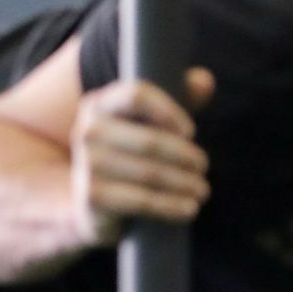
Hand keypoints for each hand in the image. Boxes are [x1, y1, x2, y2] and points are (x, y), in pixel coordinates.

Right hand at [70, 67, 214, 244]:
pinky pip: (142, 201)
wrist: (89, 203)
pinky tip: (190, 209)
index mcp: (99, 104)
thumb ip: (178, 97)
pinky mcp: (93, 198)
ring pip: (150, 173)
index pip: (137, 95)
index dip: (168, 111)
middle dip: (185, 156)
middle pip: (150, 140)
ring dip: (184, 184)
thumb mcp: (149, 122)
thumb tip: (205, 81)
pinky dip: (171, 206)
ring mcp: (87, 165)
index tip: (191, 131)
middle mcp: (87, 130)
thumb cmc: (127, 155)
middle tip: (204, 167)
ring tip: (203, 191)